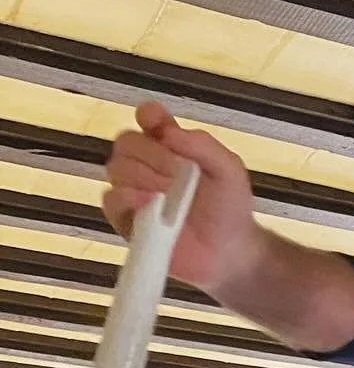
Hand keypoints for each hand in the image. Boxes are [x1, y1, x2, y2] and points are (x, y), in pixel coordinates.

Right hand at [104, 102, 262, 293]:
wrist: (228, 252)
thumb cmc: (229, 209)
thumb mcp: (228, 171)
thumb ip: (204, 145)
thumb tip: (169, 133)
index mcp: (171, 145)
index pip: (149, 117)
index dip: (149, 115)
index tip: (159, 124)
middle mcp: (148, 164)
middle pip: (127, 141)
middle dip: (153, 155)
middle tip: (179, 174)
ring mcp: (134, 190)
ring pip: (117, 168)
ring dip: (143, 177)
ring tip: (170, 196)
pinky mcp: (125, 219)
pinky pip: (110, 200)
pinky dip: (128, 199)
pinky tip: (149, 206)